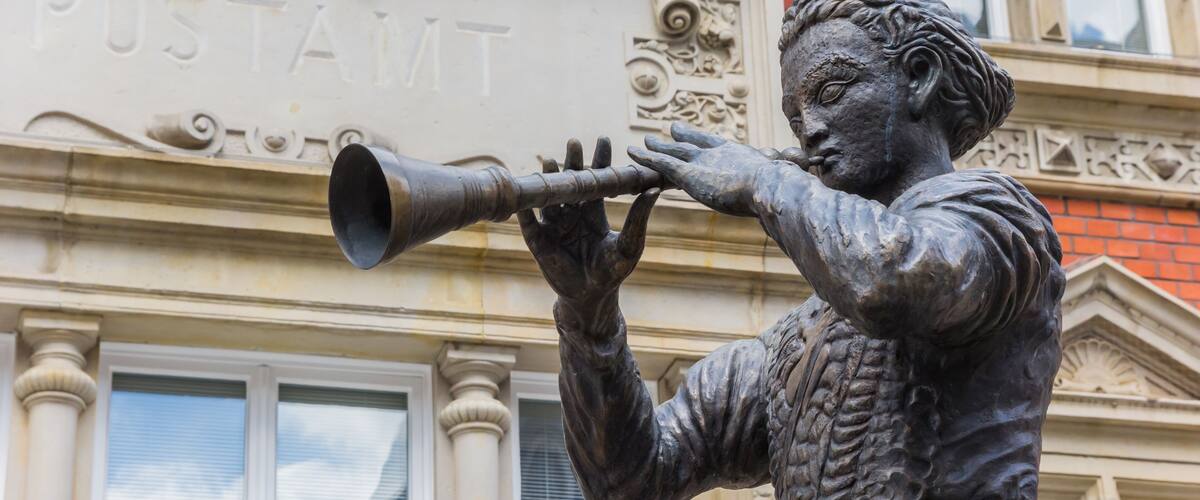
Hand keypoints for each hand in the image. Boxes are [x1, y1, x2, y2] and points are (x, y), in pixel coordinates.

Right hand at [518, 137, 660, 304]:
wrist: (592, 297)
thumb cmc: (613, 271)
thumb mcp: (630, 242)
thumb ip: (639, 217)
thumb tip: (654, 190)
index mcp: (593, 212)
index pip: (597, 180)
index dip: (599, 160)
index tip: (603, 139)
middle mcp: (572, 214)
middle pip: (571, 182)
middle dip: (572, 162)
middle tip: (574, 143)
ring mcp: (554, 226)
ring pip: (550, 198)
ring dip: (550, 179)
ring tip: (551, 159)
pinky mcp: (539, 242)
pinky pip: (530, 224)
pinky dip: (525, 211)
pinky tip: (523, 196)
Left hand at [628, 122, 815, 215]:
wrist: (771, 186)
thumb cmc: (780, 191)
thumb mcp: (778, 187)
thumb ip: (776, 189)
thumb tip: (794, 195)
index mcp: (738, 156)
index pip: (717, 147)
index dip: (706, 142)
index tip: (703, 136)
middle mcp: (717, 154)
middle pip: (693, 144)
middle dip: (682, 138)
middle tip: (672, 129)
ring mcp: (702, 162)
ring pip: (673, 151)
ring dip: (657, 147)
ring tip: (643, 142)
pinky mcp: (687, 173)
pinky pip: (660, 162)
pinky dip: (645, 156)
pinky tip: (631, 151)